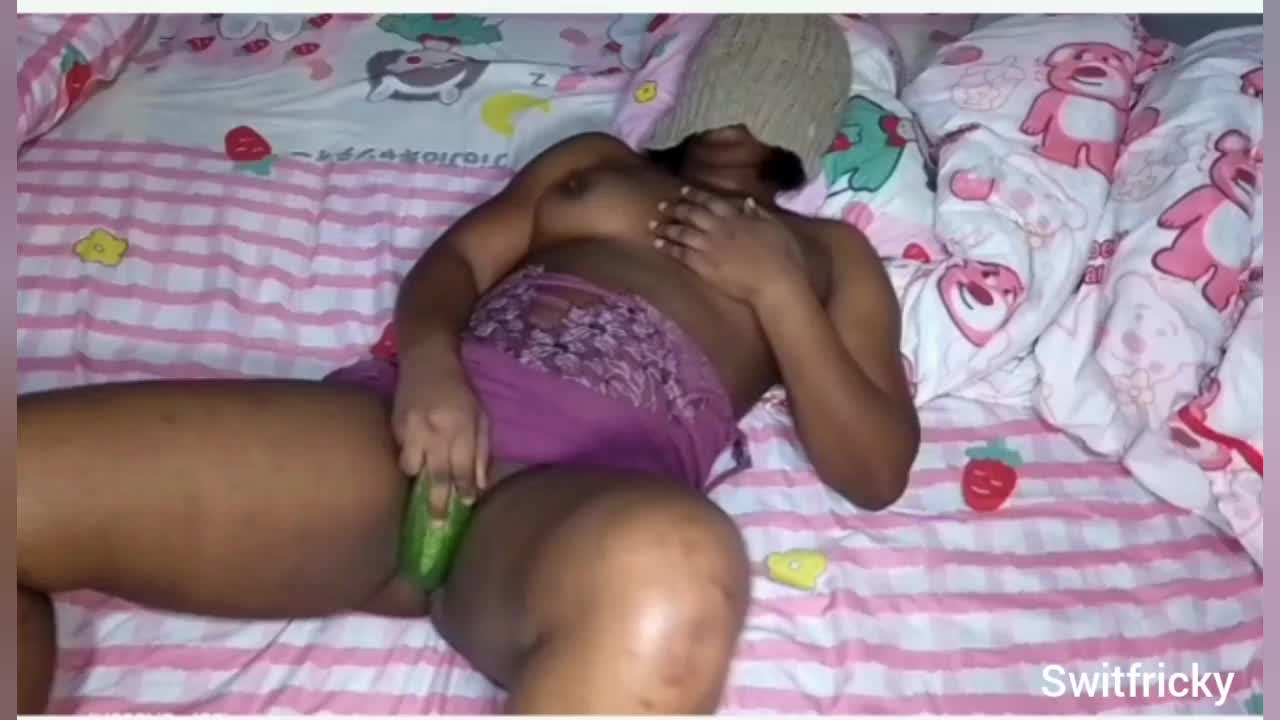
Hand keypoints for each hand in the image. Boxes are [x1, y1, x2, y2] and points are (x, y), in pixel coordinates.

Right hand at [392, 361, 489, 519]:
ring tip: (421, 489)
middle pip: (436, 475)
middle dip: (438, 503)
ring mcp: (411, 429)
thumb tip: (479, 486)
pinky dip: (408, 460)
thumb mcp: (482, 417)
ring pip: (411, 468)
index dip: (463, 490)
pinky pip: (401, 453)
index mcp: (461, 427)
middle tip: (438, 525)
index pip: (462, 467)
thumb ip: (482, 451)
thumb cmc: (460, 392)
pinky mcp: (395, 426)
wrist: (427, 363)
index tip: (465, 506)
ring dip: (418, 481)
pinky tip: (414, 460)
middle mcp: (435, 431)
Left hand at [651, 186, 808, 305]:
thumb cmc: (783, 256)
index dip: (696, 195)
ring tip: (653, 224)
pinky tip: (658, 244)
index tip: (684, 191)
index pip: (711, 201)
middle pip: (692, 214)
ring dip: (667, 227)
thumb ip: (759, 213)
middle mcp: (719, 228)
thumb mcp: (775, 227)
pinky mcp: (704, 267)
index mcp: (737, 217)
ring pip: (682, 233)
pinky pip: (681, 254)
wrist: (776, 283)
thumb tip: (747, 202)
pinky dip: (668, 247)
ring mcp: (709, 247)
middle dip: (676, 208)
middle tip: (663, 205)